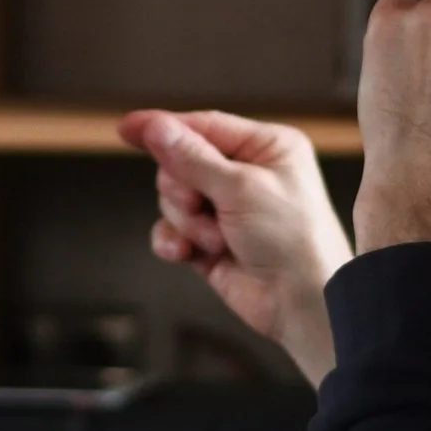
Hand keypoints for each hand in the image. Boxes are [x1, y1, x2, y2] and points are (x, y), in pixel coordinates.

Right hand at [118, 107, 353, 387]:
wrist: (302, 304)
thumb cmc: (294, 241)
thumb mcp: (242, 189)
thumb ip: (192, 157)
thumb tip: (156, 127)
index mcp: (267, 147)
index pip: (204, 126)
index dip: (164, 128)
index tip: (128, 128)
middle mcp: (247, 174)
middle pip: (181, 163)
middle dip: (184, 189)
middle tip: (199, 206)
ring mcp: (228, 209)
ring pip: (174, 199)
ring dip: (187, 222)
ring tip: (216, 239)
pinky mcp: (212, 242)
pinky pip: (173, 230)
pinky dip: (176, 240)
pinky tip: (186, 252)